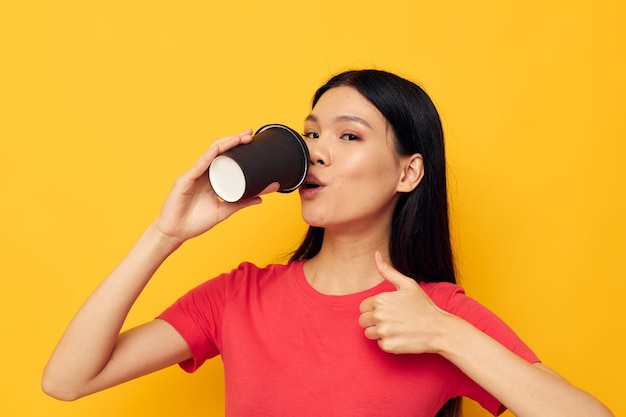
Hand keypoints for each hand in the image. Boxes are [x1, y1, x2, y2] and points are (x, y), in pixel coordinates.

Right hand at [153, 130, 278, 242]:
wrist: (176, 233)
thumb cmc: (196, 221)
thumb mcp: (225, 210)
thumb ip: (241, 203)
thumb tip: (260, 198)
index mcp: (211, 178)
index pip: (226, 157)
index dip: (238, 147)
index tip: (252, 140)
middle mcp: (203, 173)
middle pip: (219, 151)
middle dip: (234, 140)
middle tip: (250, 134)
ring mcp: (193, 175)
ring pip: (210, 154)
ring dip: (225, 144)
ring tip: (239, 138)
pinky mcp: (184, 181)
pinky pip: (197, 167)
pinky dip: (207, 157)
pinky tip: (216, 150)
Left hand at [358, 252, 450, 353]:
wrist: (439, 329)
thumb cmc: (423, 306)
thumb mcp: (408, 285)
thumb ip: (388, 271)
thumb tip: (376, 254)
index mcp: (381, 299)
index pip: (363, 307)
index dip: (374, 309)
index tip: (389, 310)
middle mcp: (379, 315)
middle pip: (363, 321)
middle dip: (374, 321)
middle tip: (392, 320)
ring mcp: (383, 331)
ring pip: (369, 333)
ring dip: (380, 332)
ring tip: (397, 328)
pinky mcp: (388, 346)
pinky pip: (380, 344)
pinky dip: (389, 342)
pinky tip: (402, 337)